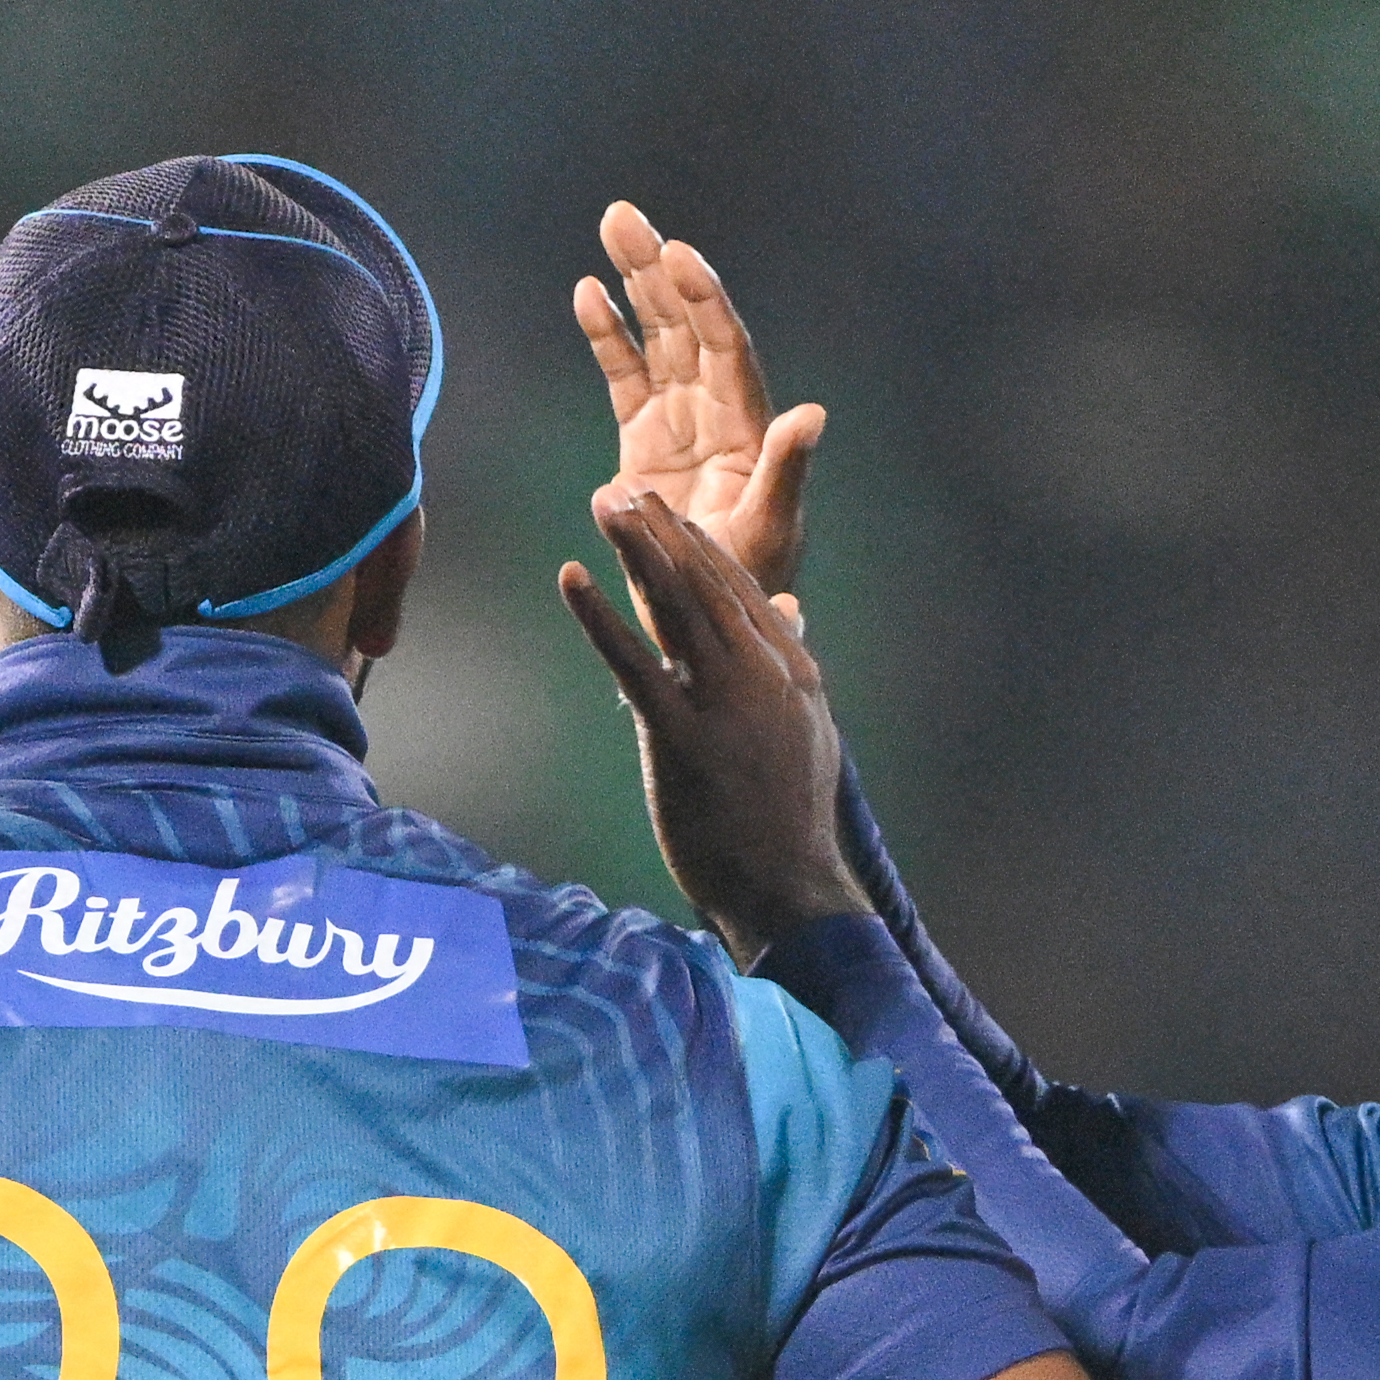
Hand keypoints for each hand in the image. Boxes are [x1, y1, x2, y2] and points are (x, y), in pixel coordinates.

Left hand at [562, 486, 863, 951]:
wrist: (792, 889)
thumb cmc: (790, 820)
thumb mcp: (807, 734)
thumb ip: (792, 669)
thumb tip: (788, 616)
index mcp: (793, 671)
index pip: (740, 590)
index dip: (697, 547)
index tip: (664, 514)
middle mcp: (763, 675)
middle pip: (705, 584)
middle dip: (662, 532)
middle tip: (623, 490)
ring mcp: (724, 705)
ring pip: (675, 608)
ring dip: (635, 550)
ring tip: (604, 505)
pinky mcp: (682, 740)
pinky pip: (635, 665)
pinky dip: (600, 617)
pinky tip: (572, 578)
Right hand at [576, 202, 822, 608]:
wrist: (709, 620)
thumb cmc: (749, 580)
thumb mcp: (769, 528)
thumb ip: (786, 468)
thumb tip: (814, 413)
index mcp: (749, 425)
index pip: (726, 348)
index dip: (704, 301)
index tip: (678, 257)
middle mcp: (716, 410)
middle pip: (686, 324)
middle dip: (657, 268)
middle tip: (623, 216)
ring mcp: (679, 421)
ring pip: (656, 336)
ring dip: (633, 283)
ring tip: (610, 228)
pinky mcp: (644, 440)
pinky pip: (625, 376)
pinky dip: (608, 336)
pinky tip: (587, 293)